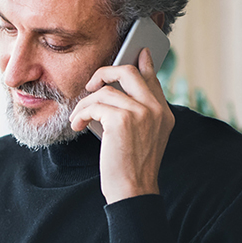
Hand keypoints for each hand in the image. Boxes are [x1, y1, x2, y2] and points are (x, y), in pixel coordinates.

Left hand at [69, 47, 173, 202]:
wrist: (132, 190)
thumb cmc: (131, 167)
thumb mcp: (142, 137)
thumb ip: (137, 114)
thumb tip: (115, 93)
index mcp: (163, 113)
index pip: (152, 79)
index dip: (143, 63)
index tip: (139, 52)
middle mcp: (155, 109)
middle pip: (128, 71)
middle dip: (104, 73)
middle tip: (90, 85)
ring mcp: (141, 113)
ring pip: (104, 91)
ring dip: (85, 105)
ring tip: (78, 119)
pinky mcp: (122, 120)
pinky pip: (94, 105)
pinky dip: (81, 114)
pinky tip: (77, 125)